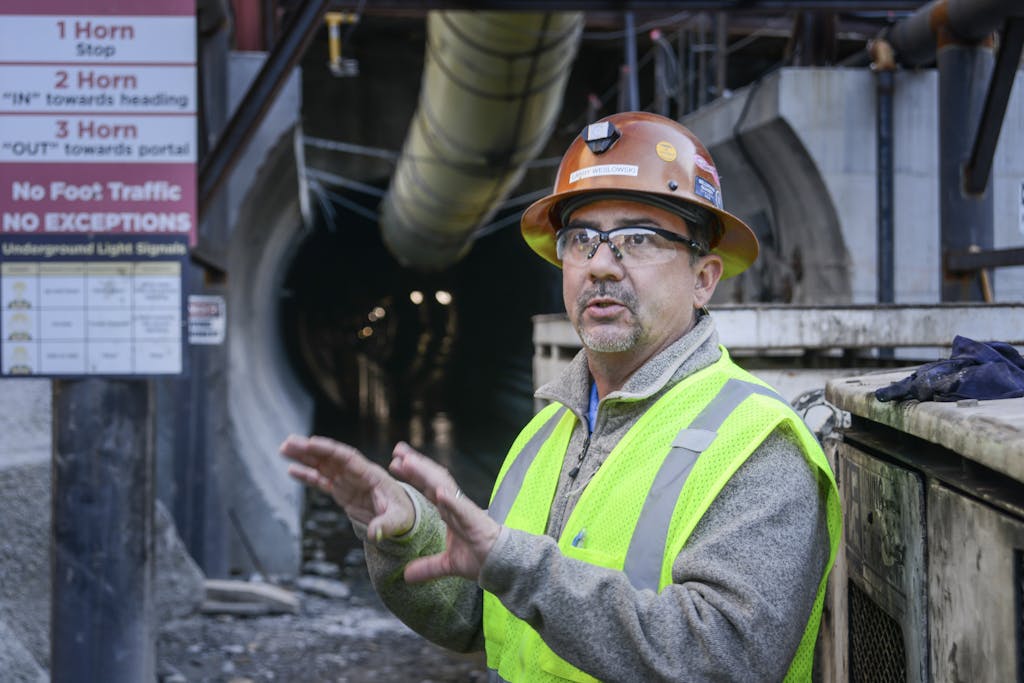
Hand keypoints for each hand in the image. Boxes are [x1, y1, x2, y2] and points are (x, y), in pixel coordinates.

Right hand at [280, 435, 414, 541]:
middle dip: (310, 449)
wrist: (403, 518)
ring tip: (284, 449)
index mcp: (370, 474)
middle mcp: (357, 474)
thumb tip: (375, 535)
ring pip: (323, 466)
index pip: (347, 458)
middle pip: (330, 457)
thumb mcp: (399, 520)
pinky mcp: (342, 491)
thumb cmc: (404, 515)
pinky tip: (291, 470)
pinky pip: (322, 481)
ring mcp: (348, 481)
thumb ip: (386, 525)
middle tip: (288, 443)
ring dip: (304, 457)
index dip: (329, 450)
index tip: (311, 442)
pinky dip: (307, 476)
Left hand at [388, 442, 501, 583]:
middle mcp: (455, 506)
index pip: (427, 488)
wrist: (504, 566)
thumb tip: (406, 576)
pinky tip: (439, 493)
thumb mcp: (447, 565)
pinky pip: (462, 509)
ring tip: (409, 462)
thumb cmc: (481, 559)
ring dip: (426, 474)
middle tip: (397, 450)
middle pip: (432, 480)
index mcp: (448, 511)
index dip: (412, 475)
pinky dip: (451, 501)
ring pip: (444, 488)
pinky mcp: (477, 523)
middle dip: (415, 464)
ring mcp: (466, 511)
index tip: (394, 462)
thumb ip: (427, 567)